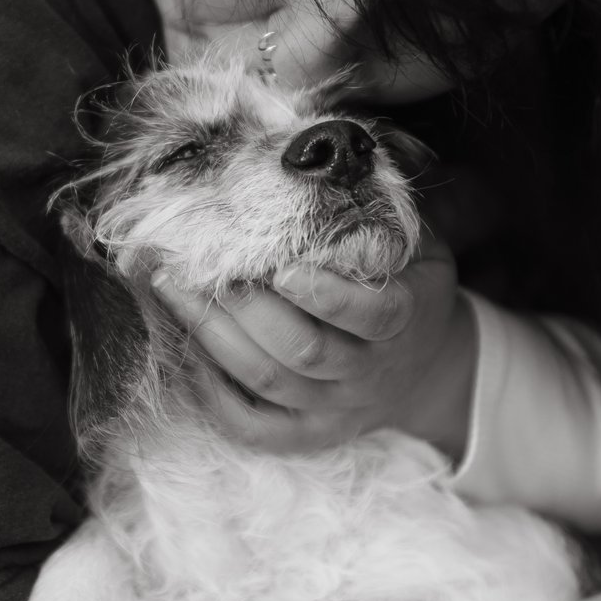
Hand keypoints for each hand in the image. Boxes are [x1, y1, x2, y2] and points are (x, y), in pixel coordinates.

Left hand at [152, 228, 475, 455]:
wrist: (426, 364)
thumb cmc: (408, 282)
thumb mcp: (417, 245)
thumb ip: (378, 219)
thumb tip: (324, 169)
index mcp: (404, 320)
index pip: (370, 316)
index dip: (326, 296)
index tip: (283, 268)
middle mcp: (370, 372)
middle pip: (304, 351)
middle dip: (250, 309)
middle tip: (207, 268)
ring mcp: (337, 407)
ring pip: (270, 381)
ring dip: (215, 337)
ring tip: (174, 289)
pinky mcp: (309, 432)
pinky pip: (256, 427)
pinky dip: (216, 397)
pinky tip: (186, 350)